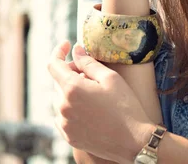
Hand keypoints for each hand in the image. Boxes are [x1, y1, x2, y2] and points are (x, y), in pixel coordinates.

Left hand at [48, 41, 155, 163]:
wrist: (133, 142)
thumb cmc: (125, 107)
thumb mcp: (110, 78)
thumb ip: (89, 62)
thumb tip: (76, 50)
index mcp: (72, 89)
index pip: (53, 64)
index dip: (58, 51)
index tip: (67, 44)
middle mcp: (62, 106)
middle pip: (58, 81)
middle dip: (70, 71)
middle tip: (90, 71)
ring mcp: (64, 123)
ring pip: (60, 98)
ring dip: (71, 90)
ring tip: (93, 92)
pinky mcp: (69, 136)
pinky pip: (62, 115)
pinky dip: (71, 107)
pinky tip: (89, 108)